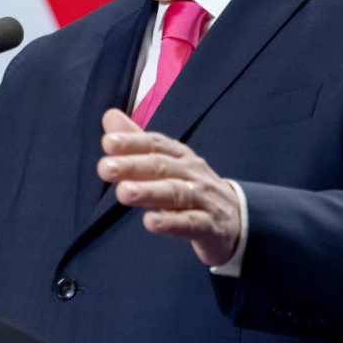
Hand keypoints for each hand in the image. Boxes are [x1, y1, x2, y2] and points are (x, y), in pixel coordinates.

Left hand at [97, 108, 240, 266]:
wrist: (237, 220)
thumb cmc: (192, 187)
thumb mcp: (166, 162)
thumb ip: (137, 142)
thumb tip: (109, 116)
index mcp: (180, 155)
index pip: (155, 144)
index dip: (133, 142)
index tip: (108, 142)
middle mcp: (192, 172)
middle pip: (161, 166)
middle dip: (132, 166)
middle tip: (105, 168)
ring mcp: (203, 198)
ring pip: (175, 193)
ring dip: (148, 192)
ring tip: (123, 192)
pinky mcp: (209, 226)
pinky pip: (190, 223)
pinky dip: (171, 223)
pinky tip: (150, 222)